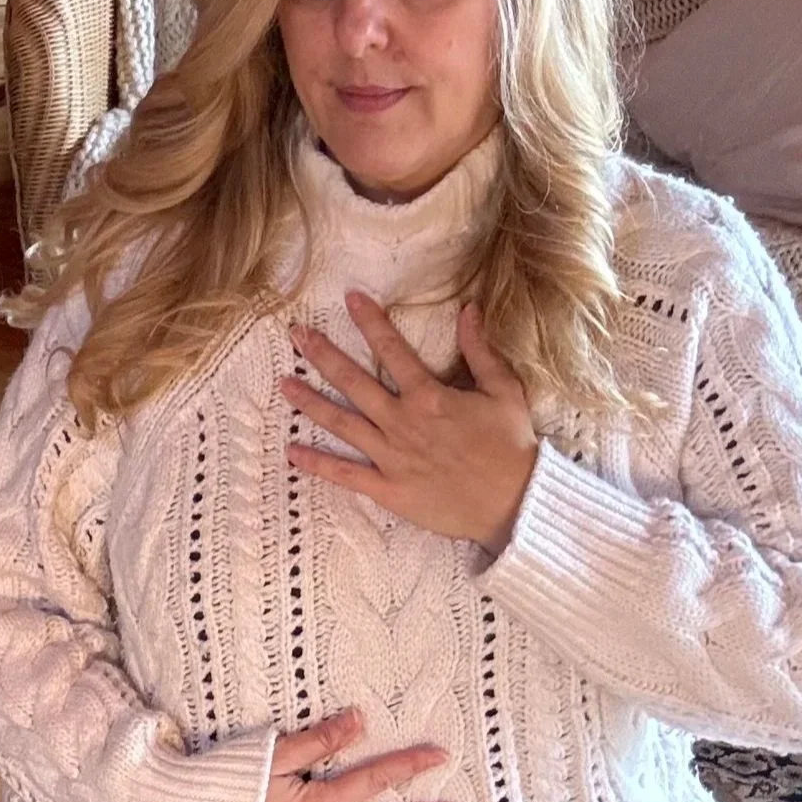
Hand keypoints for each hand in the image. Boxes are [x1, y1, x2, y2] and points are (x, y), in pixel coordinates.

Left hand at [284, 293, 537, 556]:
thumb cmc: (512, 446)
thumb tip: (468, 309)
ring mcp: (391, 456)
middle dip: (323, 355)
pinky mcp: (389, 489)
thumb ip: (480, 350)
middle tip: (297, 335)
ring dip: (310, 402)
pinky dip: (317, 463)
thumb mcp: (504, 390)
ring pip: (342, 423)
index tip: (349, 298)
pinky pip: (346, 474)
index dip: (370, 321)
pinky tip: (292, 451)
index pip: (392, 350)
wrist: (516, 503)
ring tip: (284, 384)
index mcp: (429, 395)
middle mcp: (403, 422)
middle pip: (353, 381)